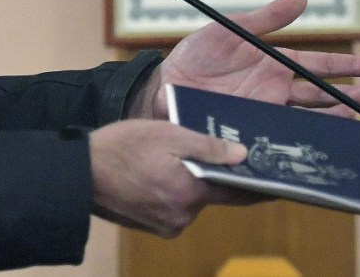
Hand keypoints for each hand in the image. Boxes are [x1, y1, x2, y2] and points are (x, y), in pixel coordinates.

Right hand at [88, 119, 259, 236]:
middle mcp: (183, 216)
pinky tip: (154, 172)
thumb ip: (206, 146)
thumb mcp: (166, 134)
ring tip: (168, 156)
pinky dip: (171, 190)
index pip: (239, 193)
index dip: (260, 186)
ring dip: (187, 180)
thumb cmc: (120, 148)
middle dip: (211, 173)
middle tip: (203, 148)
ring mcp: (166, 224)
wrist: (78, 175)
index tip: (281, 183)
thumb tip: (243, 157)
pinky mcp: (151, 225)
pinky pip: (173, 206)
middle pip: (211, 193)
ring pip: (190, 198)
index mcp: (191, 192)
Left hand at [129, 0, 359, 120]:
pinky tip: (329, 144)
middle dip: (353, 95)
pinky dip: (308, 140)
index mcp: (273, 64)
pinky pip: (286, 136)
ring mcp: (266, 111)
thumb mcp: (230, 29)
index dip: (349, 66)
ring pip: (312, 117)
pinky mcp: (253, 129)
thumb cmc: (194, 55)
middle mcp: (275, 90)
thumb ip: (266, 18)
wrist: (166, 87)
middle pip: (323, 94)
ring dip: (338, 117)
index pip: (320, 65)